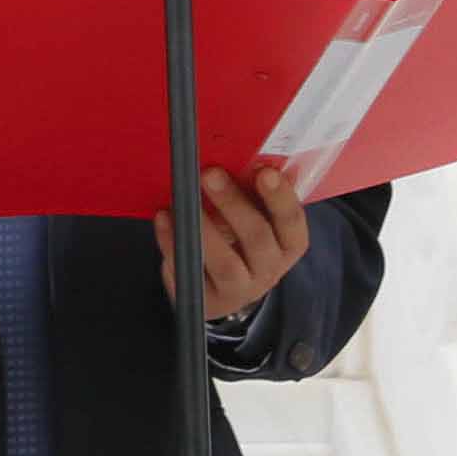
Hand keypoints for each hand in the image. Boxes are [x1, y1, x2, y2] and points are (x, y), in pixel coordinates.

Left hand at [153, 166, 310, 319]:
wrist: (221, 288)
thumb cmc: (238, 239)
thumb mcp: (253, 217)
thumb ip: (250, 194)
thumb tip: (234, 154)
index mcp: (287, 244)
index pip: (292, 222)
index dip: (280, 197)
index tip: (264, 171)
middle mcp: (269, 269)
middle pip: (257, 238)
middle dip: (234, 204)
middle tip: (210, 174)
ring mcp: (239, 290)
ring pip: (226, 263)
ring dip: (203, 228)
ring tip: (183, 198)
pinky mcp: (208, 301)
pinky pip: (190, 273)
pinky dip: (173, 243)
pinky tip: (164, 218)